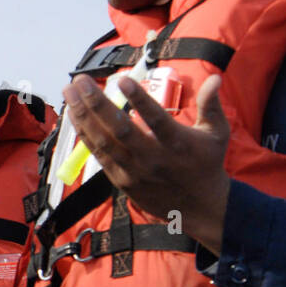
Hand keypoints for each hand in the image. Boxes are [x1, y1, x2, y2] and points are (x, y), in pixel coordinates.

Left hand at [62, 73, 231, 252]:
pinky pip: (99, 154)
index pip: (156, 119)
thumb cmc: (206, 164)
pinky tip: (73, 115)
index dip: (139, 99)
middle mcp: (154, 157)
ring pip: (104, 141)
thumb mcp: (217, 134)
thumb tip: (215, 78)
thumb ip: (211, 105)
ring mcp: (135, 170)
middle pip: (120, 129)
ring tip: (69, 91)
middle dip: (97, 103)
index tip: (122, 79)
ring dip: (83, 115)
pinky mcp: (121, 180)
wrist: (199, 208)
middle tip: (79, 80)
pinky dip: (85, 134)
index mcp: (178, 143)